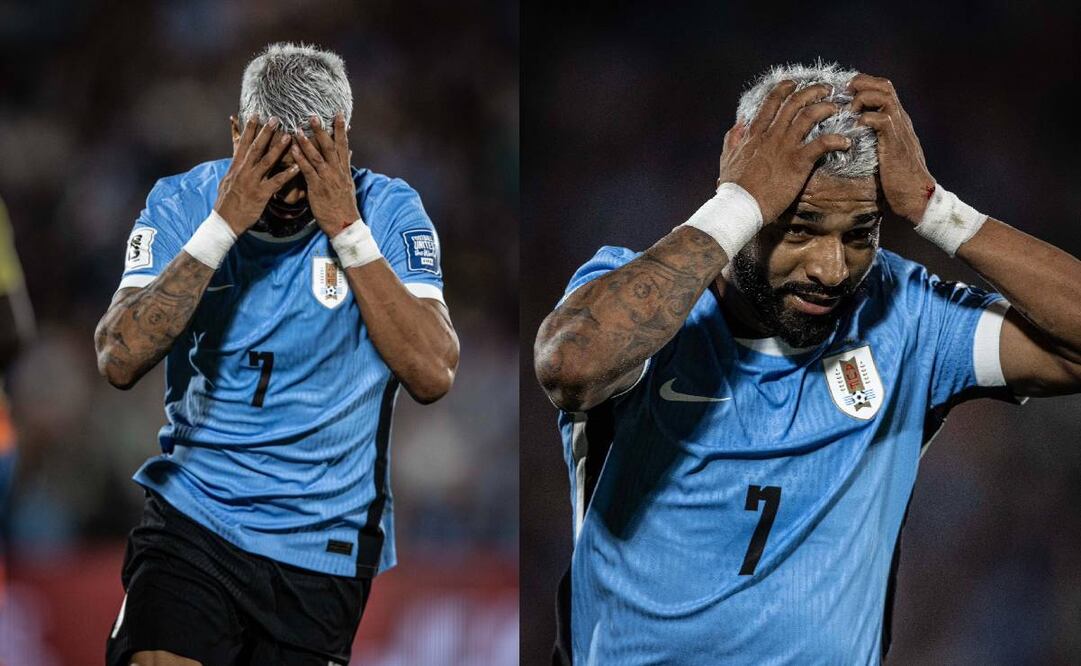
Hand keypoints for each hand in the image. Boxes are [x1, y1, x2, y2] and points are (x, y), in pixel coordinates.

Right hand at [214, 116, 297, 234]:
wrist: (224, 222)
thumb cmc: (226, 204)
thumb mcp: (227, 182)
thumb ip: (234, 169)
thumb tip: (236, 158)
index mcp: (235, 167)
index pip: (242, 144)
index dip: (248, 129)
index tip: (255, 115)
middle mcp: (243, 171)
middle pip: (255, 147)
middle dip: (265, 132)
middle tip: (275, 118)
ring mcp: (252, 182)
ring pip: (266, 161)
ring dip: (278, 148)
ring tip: (288, 136)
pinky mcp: (260, 194)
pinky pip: (276, 182)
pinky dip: (287, 174)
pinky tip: (298, 167)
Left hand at [290, 114, 360, 237]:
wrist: (345, 224)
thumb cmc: (344, 205)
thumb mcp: (348, 184)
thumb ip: (345, 166)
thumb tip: (348, 153)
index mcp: (344, 170)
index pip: (343, 145)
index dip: (341, 129)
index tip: (338, 114)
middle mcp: (337, 171)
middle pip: (330, 146)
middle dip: (322, 130)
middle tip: (313, 115)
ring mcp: (327, 179)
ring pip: (317, 156)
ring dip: (307, 142)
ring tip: (297, 129)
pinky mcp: (317, 188)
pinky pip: (307, 171)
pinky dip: (300, 159)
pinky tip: (293, 149)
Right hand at [718, 81, 850, 223]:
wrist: (741, 206)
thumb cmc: (733, 187)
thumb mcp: (727, 157)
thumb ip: (733, 138)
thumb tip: (739, 123)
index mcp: (755, 134)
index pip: (770, 103)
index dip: (783, 90)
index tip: (793, 84)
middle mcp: (771, 136)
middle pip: (793, 104)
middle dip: (811, 92)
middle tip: (824, 89)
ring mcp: (785, 147)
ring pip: (808, 117)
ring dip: (824, 108)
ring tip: (835, 108)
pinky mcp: (798, 163)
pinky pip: (821, 144)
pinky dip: (836, 140)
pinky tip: (846, 142)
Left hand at [850, 74, 934, 225]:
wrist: (915, 195)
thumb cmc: (896, 179)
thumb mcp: (883, 152)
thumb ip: (874, 139)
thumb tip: (852, 135)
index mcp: (897, 120)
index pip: (883, 88)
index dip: (864, 84)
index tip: (845, 92)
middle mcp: (900, 119)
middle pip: (885, 85)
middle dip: (861, 84)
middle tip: (843, 95)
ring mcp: (899, 129)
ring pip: (884, 96)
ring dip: (863, 98)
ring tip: (849, 111)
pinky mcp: (895, 142)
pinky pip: (882, 119)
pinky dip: (866, 119)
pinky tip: (855, 128)